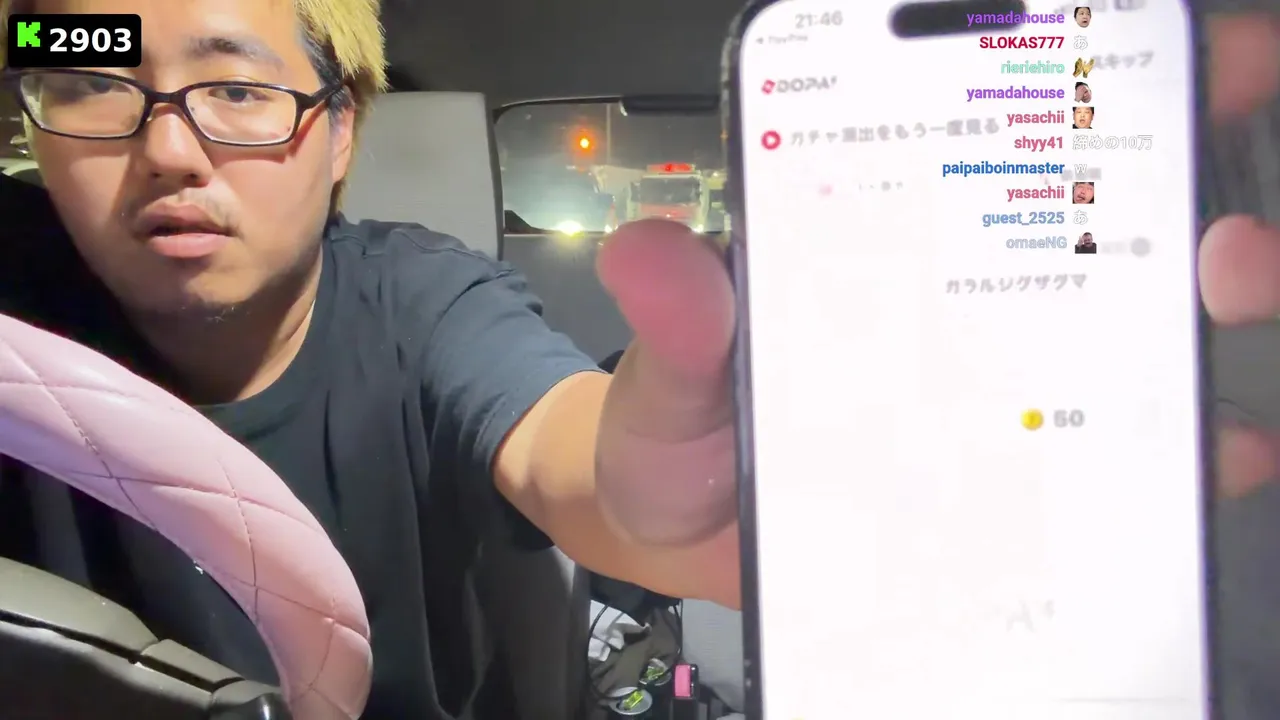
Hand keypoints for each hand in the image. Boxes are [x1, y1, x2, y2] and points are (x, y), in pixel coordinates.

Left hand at [592, 12, 1279, 605]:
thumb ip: (676, 323)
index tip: (1177, 55)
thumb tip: (654, 257)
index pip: (992, 140)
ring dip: (1199, 315)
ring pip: (1128, 341)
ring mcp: (987, 397)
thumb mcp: (667, 372)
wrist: (672, 535)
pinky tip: (1211, 455)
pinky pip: (1106, 469)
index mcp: (875, 242)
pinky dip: (1176, 459)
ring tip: (1225, 299)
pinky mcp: (1000, 488)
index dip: (1092, 86)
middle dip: (1183, 202)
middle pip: (1096, 234)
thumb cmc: (672, 428)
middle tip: (1215, 229)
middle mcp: (952, 305)